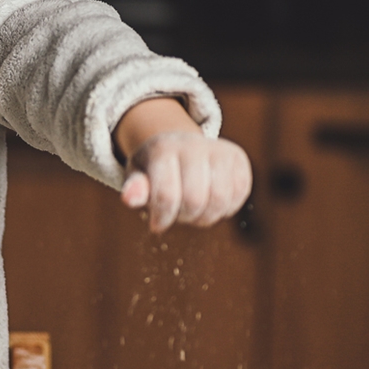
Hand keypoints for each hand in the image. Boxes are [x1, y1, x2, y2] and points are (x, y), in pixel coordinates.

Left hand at [113, 99, 251, 232]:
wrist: (179, 145)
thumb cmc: (154, 169)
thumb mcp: (138, 176)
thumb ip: (134, 189)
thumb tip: (129, 199)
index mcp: (163, 149)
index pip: (166, 195)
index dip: (162, 218)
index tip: (156, 224)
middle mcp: (193, 144)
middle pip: (195, 201)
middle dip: (185, 217)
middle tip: (178, 214)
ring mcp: (219, 149)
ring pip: (220, 200)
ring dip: (205, 216)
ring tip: (194, 211)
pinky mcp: (238, 158)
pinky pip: (240, 194)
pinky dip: (226, 208)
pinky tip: (211, 202)